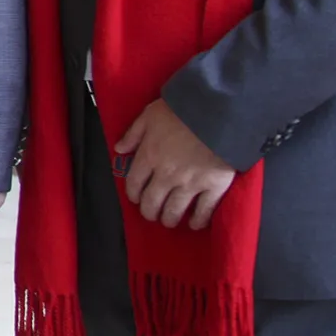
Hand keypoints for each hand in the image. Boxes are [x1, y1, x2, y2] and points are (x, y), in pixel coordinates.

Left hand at [117, 98, 237, 229]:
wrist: (216, 114)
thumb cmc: (180, 111)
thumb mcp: (149, 115)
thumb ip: (133, 134)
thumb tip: (119, 150)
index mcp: (149, 156)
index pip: (134, 183)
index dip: (133, 194)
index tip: (136, 198)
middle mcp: (166, 175)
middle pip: (153, 201)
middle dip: (149, 211)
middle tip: (151, 214)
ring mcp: (190, 183)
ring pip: (175, 210)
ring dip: (169, 219)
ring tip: (169, 221)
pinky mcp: (214, 187)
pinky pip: (204, 210)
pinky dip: (198, 220)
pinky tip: (195, 224)